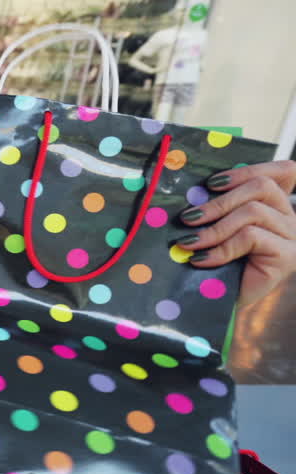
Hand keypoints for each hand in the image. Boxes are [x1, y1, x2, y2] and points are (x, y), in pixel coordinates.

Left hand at [174, 160, 295, 306]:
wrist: (221, 304)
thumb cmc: (217, 264)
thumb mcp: (218, 227)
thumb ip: (219, 205)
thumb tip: (193, 189)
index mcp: (277, 204)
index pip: (285, 171)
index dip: (251, 169)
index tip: (212, 182)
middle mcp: (290, 217)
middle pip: (261, 187)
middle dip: (218, 201)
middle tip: (187, 217)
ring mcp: (293, 236)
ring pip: (253, 212)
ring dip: (214, 227)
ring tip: (189, 241)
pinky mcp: (287, 257)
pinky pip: (250, 237)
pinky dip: (220, 247)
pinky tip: (201, 260)